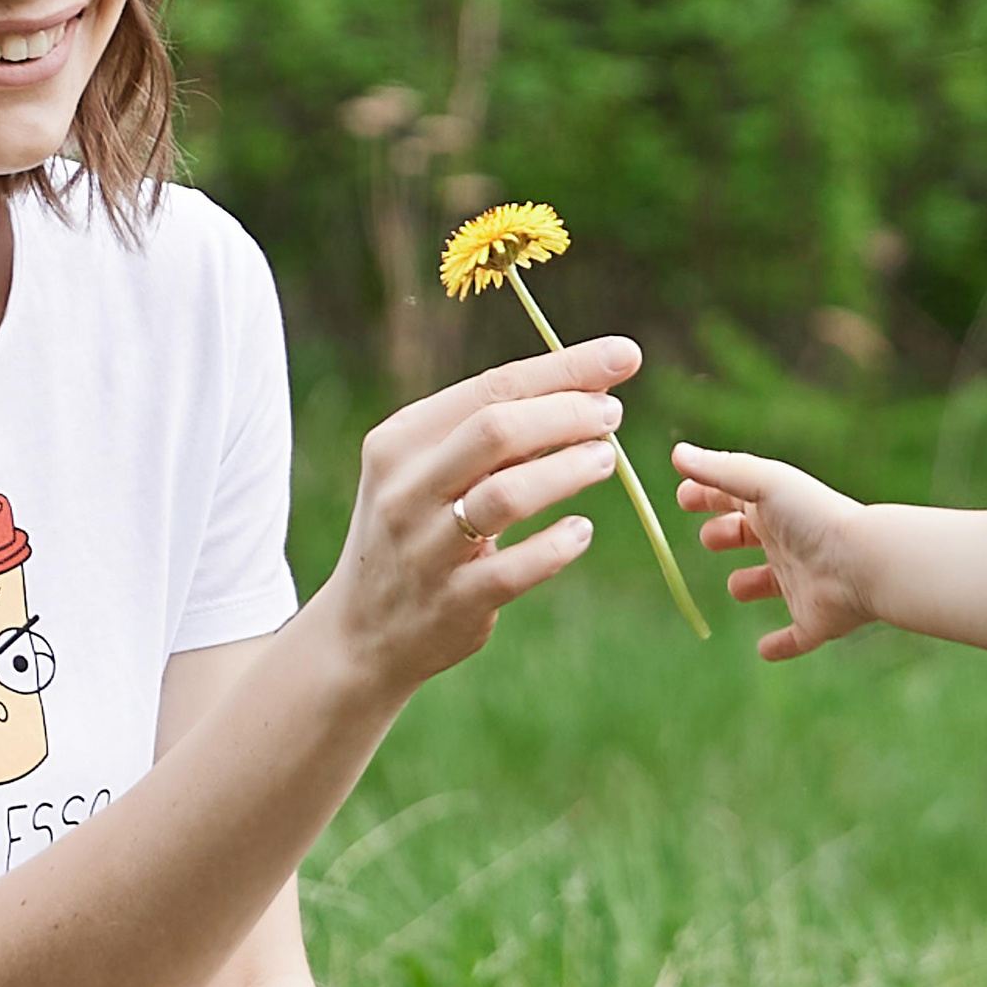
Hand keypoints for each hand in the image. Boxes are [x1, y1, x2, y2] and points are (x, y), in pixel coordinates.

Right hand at [322, 338, 638, 697]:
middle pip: (497, 430)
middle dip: (568, 413)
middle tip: (611, 416)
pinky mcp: (452, 602)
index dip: (564, 368)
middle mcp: (405, 488)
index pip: (491, 387)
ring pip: (507, 495)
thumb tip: (587, 386)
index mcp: (400, 440)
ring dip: (568, 470)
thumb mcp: (430, 471)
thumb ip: (493, 434)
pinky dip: (557, 545)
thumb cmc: (418, 529)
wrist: (363, 630)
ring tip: (606, 461)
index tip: (623, 356)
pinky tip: (581, 531)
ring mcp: (425, 548)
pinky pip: (515, 569)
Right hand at [673, 443, 873, 659]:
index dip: (707, 496)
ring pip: (771, 583)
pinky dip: (781, 645)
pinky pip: (796, 636)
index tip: (682, 498)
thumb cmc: (812, 517)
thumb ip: (719, 470)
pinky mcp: (813, 621)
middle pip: (750, 537)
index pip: (733, 497)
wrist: (862, 563)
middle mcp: (787, 543)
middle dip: (727, 535)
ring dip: (752, 585)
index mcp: (774, 508)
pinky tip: (765, 650)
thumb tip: (677, 454)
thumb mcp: (762, 483)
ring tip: (737, 587)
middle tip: (707, 539)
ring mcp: (801, 583)